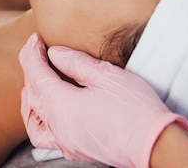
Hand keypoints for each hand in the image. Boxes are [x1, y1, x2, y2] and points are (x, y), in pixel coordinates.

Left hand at [19, 33, 187, 167]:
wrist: (156, 144)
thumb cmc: (135, 109)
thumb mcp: (106, 75)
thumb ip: (76, 62)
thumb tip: (55, 53)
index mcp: (61, 105)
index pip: (37, 75)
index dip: (33, 54)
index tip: (35, 39)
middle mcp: (57, 126)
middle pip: (32, 93)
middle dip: (30, 69)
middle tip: (35, 50)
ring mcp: (64, 140)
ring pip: (33, 118)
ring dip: (30, 96)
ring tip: (36, 79)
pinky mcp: (75, 148)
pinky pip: (44, 135)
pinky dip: (39, 120)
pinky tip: (46, 110)